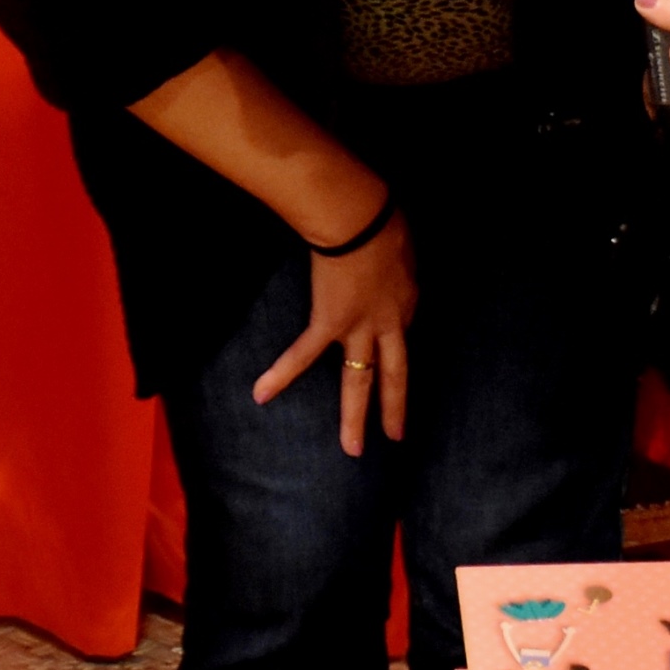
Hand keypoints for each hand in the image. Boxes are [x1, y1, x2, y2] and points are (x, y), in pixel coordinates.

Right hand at [257, 202, 416, 455]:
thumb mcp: (402, 246)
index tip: (381, 332)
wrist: (359, 219)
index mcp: (406, 303)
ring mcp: (358, 329)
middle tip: (394, 437)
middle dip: (394, 407)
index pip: (397, 331)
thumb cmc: (382, 220)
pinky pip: (303, 354)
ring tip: (352, 450)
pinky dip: (282, 374)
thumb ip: (395, 264)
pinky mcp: (328, 324)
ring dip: (355, 416)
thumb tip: (386, 261)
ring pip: (359, 381)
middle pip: (393, 374)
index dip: (388, 336)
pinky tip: (262, 394)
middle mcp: (387, 325)